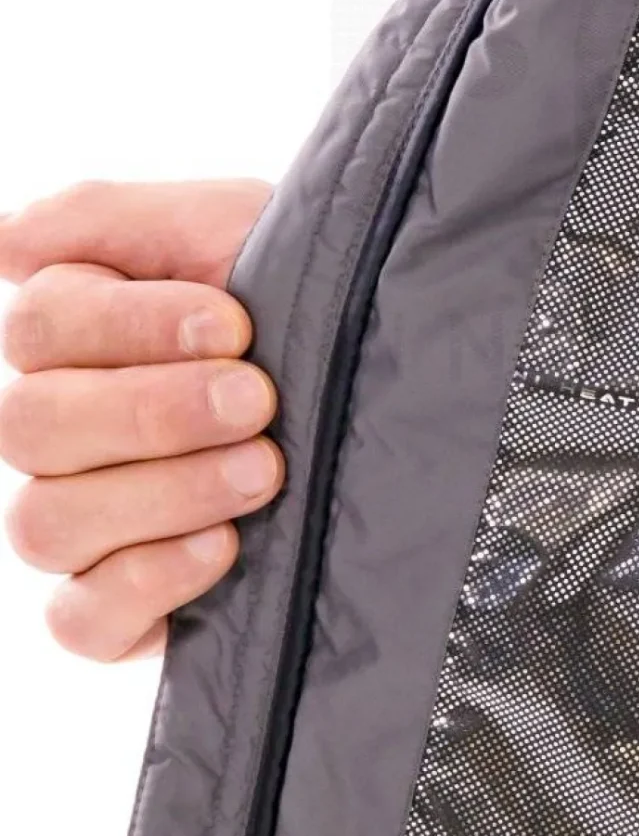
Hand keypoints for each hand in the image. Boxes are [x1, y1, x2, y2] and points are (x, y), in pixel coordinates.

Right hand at [0, 180, 279, 660]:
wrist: (401, 382)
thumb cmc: (305, 297)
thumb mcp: (229, 227)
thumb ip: (106, 217)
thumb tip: (6, 241)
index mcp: (72, 332)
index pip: (40, 328)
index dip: (130, 326)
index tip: (235, 324)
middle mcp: (58, 428)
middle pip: (30, 427)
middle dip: (154, 411)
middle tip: (258, 400)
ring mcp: (80, 520)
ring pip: (47, 521)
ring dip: (162, 493)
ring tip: (263, 471)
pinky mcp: (118, 606)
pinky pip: (80, 618)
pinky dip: (143, 584)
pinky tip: (221, 548)